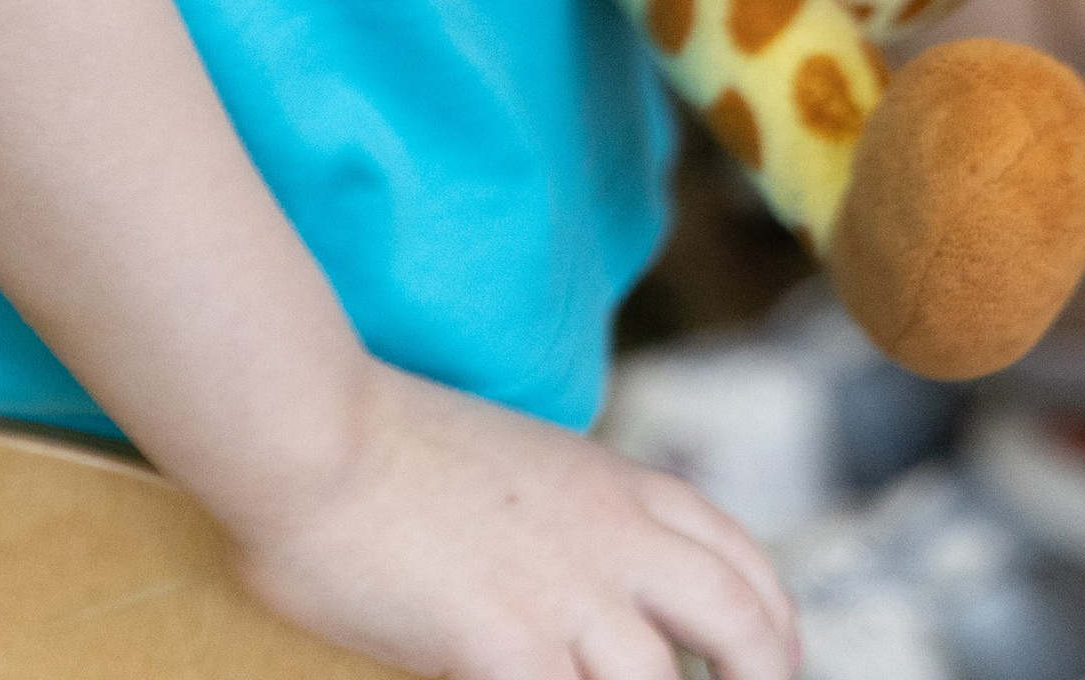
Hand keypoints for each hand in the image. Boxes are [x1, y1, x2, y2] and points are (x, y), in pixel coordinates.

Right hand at [234, 359, 796, 679]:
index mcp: (615, 485)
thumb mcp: (514, 462)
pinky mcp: (509, 646)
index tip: (772, 665)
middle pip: (743, 619)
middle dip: (763, 677)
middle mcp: (611, 536)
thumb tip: (578, 584)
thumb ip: (566, 517)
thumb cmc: (381, 445)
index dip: (773, 622)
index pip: (735, 554)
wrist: (311, 430)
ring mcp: (565, 593)